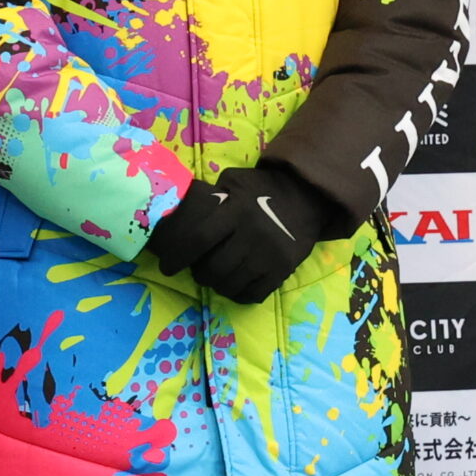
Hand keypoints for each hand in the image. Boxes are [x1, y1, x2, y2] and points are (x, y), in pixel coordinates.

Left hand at [146, 165, 345, 303]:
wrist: (307, 196)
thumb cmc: (263, 188)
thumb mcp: (235, 181)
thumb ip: (211, 195)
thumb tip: (181, 209)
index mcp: (237, 210)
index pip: (200, 238)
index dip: (178, 256)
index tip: (167, 266)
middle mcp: (253, 234)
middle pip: (214, 268)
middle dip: (199, 275)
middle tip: (198, 272)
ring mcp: (270, 254)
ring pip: (232, 284)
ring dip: (217, 286)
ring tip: (215, 278)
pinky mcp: (284, 269)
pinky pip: (254, 294)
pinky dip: (239, 294)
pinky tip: (235, 286)